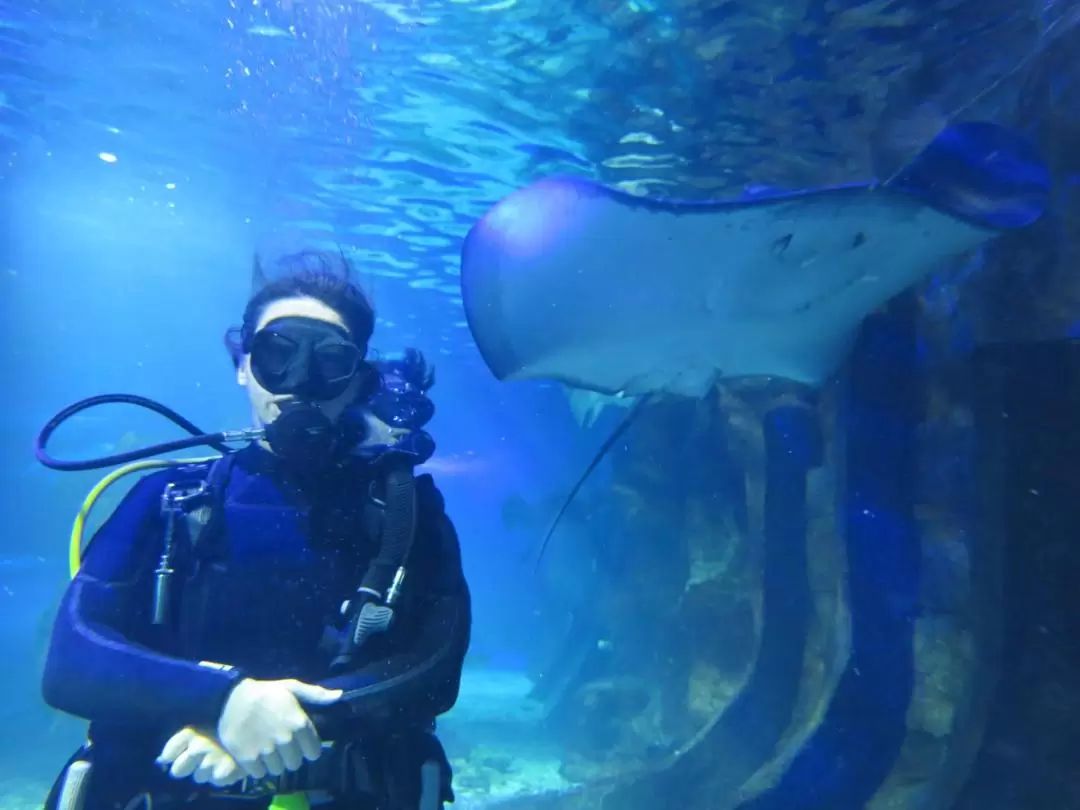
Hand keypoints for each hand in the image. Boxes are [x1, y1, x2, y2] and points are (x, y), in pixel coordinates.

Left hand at [157, 727, 244, 786]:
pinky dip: (223, 775)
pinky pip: (216, 781)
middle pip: (178, 771)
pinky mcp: (224, 773)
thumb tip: (163, 759)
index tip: (178, 755)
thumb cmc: (232, 719)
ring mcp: (210, 761)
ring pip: (199, 777)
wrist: (261, 719)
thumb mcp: (210, 720)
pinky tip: (231, 762)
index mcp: (192, 731)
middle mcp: (198, 747)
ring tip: (222, 757)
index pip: (169, 753)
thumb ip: (186, 738)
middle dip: (188, 767)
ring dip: (207, 770)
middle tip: (202, 758)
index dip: (172, 756)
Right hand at [217, 678, 341, 779]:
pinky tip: (255, 754)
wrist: (230, 698)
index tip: (299, 743)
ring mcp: (267, 750)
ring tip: (267, 749)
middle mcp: (285, 738)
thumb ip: (316, 694)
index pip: (314, 752)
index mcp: (299, 722)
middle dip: (290, 756)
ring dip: (274, 763)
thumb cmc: (265, 692)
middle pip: (296, 763)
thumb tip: (339, 696)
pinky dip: (257, 767)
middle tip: (281, 746)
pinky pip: (259, 774)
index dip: (307, 749)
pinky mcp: (248, 758)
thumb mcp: (292, 687)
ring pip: (278, 770)